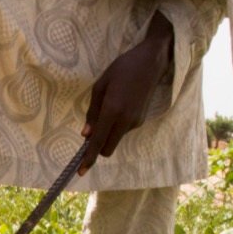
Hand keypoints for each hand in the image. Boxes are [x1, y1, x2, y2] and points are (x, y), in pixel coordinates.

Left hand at [80, 11, 173, 173]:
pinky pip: (123, 129)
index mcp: (112, 110)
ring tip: (110, 105)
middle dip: (98, 148)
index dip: (88, 157)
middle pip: (108, 149)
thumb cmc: (122, 69)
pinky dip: (117, 125)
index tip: (81, 170)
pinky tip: (120, 104)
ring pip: (115, 138)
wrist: (151, 63)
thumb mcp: (100, 86)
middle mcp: (125, 120)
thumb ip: (92, 112)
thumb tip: (86, 135)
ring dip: (108, 132)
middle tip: (90, 134)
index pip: (98, 141)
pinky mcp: (141, 120)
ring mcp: (135, 121)